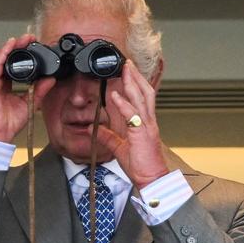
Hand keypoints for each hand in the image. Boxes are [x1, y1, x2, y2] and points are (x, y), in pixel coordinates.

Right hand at [0, 34, 55, 142]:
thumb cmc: (6, 124)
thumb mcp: (28, 103)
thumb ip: (38, 90)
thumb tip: (50, 79)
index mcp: (4, 85)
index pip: (13, 65)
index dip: (23, 55)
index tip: (35, 46)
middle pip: (6, 59)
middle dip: (18, 47)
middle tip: (31, 38)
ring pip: (0, 58)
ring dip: (11, 47)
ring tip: (22, 39)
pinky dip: (2, 53)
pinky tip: (10, 45)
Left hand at [96, 61, 169, 188]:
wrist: (151, 179)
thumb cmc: (140, 166)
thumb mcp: (119, 148)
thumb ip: (107, 137)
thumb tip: (91, 128)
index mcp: (144, 123)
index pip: (141, 98)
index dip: (135, 84)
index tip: (127, 72)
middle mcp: (148, 121)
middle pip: (144, 92)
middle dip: (136, 76)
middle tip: (127, 63)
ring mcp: (147, 126)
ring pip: (141, 98)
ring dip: (132, 83)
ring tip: (124, 70)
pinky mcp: (143, 134)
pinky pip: (133, 115)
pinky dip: (124, 104)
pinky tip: (116, 95)